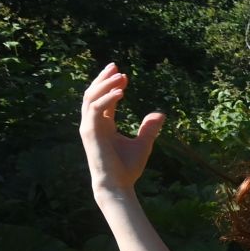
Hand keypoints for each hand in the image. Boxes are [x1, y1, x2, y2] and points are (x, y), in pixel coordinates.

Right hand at [80, 63, 164, 193]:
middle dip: (103, 79)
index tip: (125, 76)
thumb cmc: (127, 168)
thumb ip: (149, 128)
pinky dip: (107, 99)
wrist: (118, 185)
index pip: (104, 99)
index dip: (113, 86)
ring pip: (91, 98)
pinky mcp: (89, 132)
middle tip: (115, 65)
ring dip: (104, 85)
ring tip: (120, 76)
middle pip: (93, 94)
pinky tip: (121, 92)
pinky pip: (95, 109)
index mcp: (103, 125)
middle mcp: (93, 123)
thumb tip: (160, 114)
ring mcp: (89, 127)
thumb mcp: (143, 144)